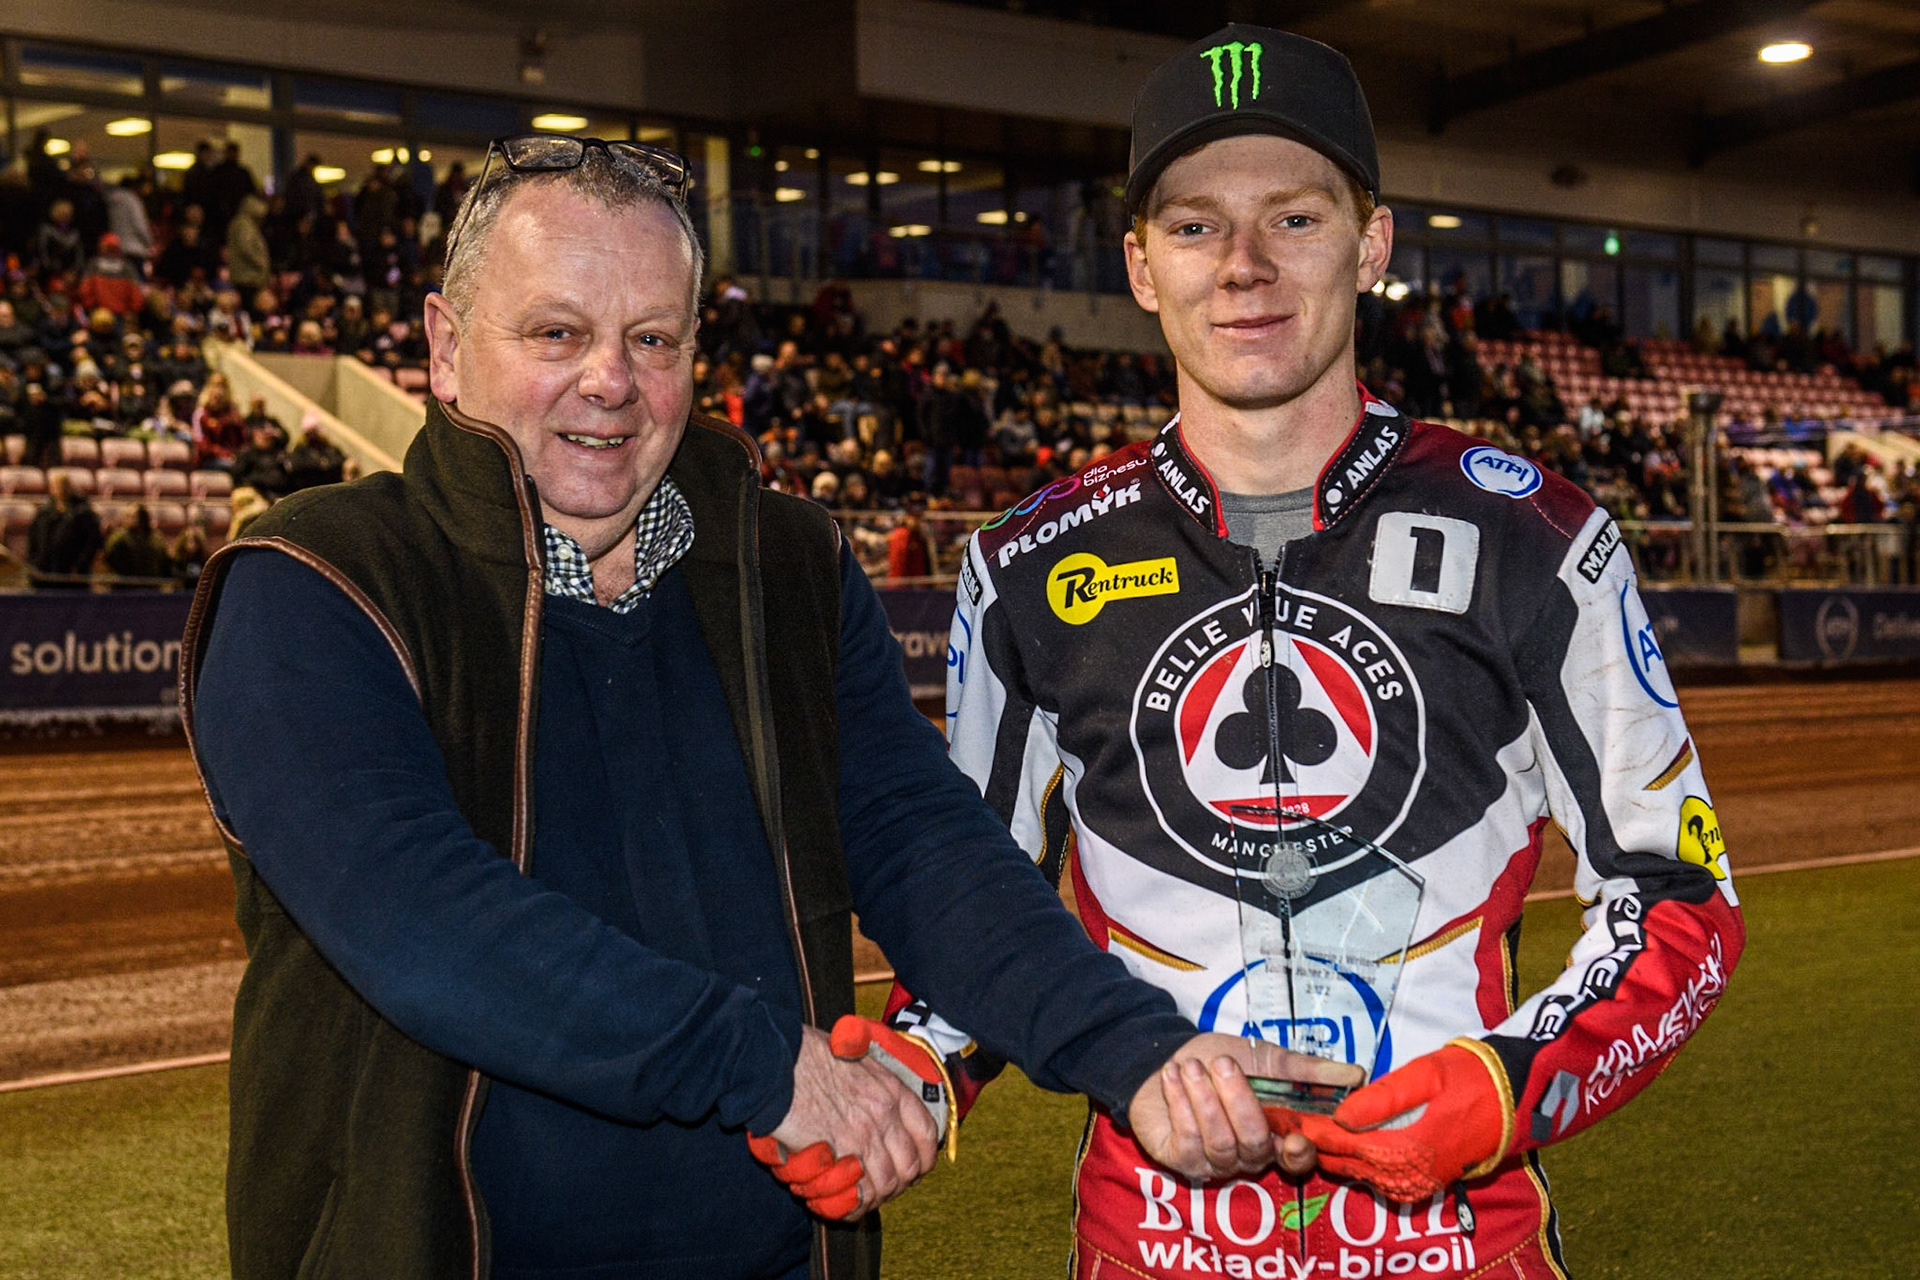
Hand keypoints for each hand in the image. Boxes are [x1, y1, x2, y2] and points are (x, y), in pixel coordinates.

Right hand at [749, 1023, 938, 1219]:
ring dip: (875, 1197)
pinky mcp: (839, 1155)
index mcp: (890, 1089)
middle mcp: (884, 1114)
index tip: (916, 1167)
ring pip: (886, 1184)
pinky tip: (844, 1204)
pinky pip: (860, 1193)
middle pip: (910, 1165)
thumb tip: (873, 1093)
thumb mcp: (853, 1056)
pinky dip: (855, 1205)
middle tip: (882, 1188)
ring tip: (859, 1199)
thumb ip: (871, 1080)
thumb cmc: (806, 1056)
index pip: (927, 1132)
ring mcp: (863, 1136)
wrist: (775, 1065)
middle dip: (899, 1183)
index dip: (924, 1156)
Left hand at [1128, 1034, 1364, 1181]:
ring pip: (1221, 1143)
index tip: (1296, 1136)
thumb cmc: (1221, 1061)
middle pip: (1255, 1144)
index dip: (1299, 1154)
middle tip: (1222, 1063)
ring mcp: (1215, 1162)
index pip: (1298, 1159)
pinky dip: (1180, 1104)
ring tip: (1191, 1066)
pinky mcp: (1182, 1160)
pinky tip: (1173, 1077)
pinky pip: (1188, 1141)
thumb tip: (1357, 1075)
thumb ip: (1308, 1070)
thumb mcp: (1266, 1058)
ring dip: (1205, 1099)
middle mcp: (1249, 1156)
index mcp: (1277, 1134)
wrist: (1169, 1057)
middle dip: (1239, 1101)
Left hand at [1298, 1040, 1510, 1201]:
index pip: (1337, 1141)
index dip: (1305, 1127)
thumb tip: (1340, 1115)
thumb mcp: (1423, 1076)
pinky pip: (1375, 1175)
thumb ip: (1379, 1099)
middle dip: (1310, 1140)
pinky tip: (1339, 1140)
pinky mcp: (1420, 1183)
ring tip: (1301, 1126)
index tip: (1278, 1114)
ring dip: (1329, 1150)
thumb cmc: (1467, 1080)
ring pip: (1355, 1171)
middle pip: (1340, 1160)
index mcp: (1400, 1149)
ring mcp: (1412, 1184)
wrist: (1513, 1103)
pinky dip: (1353, 1159)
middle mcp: (1402, 1175)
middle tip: (1279, 1119)